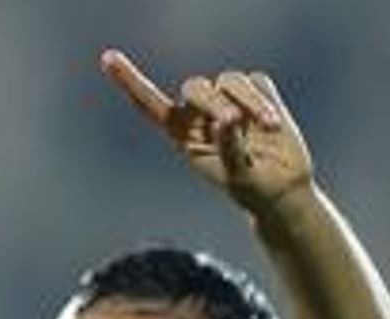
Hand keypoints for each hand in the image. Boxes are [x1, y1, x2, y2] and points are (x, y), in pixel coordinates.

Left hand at [102, 49, 312, 216]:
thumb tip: (228, 118)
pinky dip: (266, 99)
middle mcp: (200, 113)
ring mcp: (228, 100)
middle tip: (233, 120)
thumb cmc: (250, 187)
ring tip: (269, 126)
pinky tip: (273, 124)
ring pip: (229, 80)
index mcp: (181, 133)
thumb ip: (228, 148)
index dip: (129, 81)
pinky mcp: (256, 93)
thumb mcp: (236, 175)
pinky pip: (257, 81)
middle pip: (196, 87)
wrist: (282, 187)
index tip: (108, 59)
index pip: (149, 104)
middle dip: (214, 101)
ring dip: (250, 101)